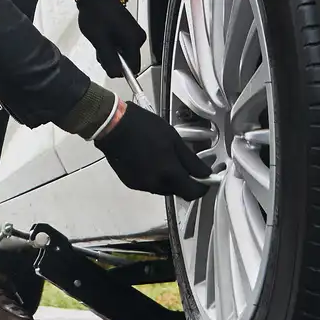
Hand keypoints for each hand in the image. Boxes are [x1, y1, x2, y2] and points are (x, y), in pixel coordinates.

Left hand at [75, 0, 144, 78]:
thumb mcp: (100, 41)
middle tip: (101, 47)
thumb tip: (117, 74)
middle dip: (113, 59)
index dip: (118, 69)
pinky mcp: (129, 29)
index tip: (106, 61)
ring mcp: (134, 33)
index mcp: (134, 41)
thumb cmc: (97, 15)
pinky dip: (112, 44)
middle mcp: (138, 38)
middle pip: (128, 61)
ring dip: (111, 52)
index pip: (133, 68)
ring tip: (101, 39)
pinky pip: (122, 45)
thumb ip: (109, 60)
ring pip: (124, 53)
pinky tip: (104, 36)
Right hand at [95, 102, 212, 200]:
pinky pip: (149, 184)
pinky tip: (149, 160)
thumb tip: (205, 174)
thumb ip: (191, 160)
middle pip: (178, 191)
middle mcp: (156, 185)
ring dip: (168, 179)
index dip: (202, 188)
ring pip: (163, 188)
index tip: (206, 180)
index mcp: (169, 173)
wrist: (113, 127)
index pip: (192, 193)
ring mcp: (142, 185)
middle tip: (182, 163)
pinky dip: (154, 177)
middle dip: (184, 180)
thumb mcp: (173, 138)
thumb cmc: (144, 127)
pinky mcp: (131, 183)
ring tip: (163, 158)